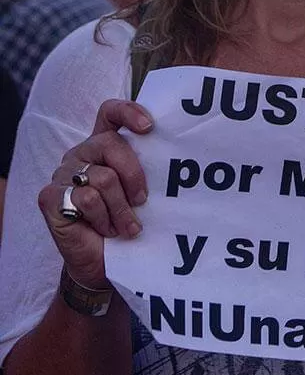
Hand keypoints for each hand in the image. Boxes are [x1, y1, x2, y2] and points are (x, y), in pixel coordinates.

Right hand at [36, 100, 153, 288]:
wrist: (103, 263)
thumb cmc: (128, 223)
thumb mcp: (144, 193)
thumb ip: (151, 169)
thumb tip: (183, 155)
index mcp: (105, 146)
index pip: (110, 113)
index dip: (128, 112)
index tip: (149, 127)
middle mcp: (82, 154)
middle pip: (111, 143)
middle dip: (134, 174)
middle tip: (142, 200)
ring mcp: (63, 174)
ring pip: (102, 177)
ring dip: (121, 208)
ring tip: (126, 226)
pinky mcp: (50, 197)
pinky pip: (85, 198)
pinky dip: (102, 218)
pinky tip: (104, 230)